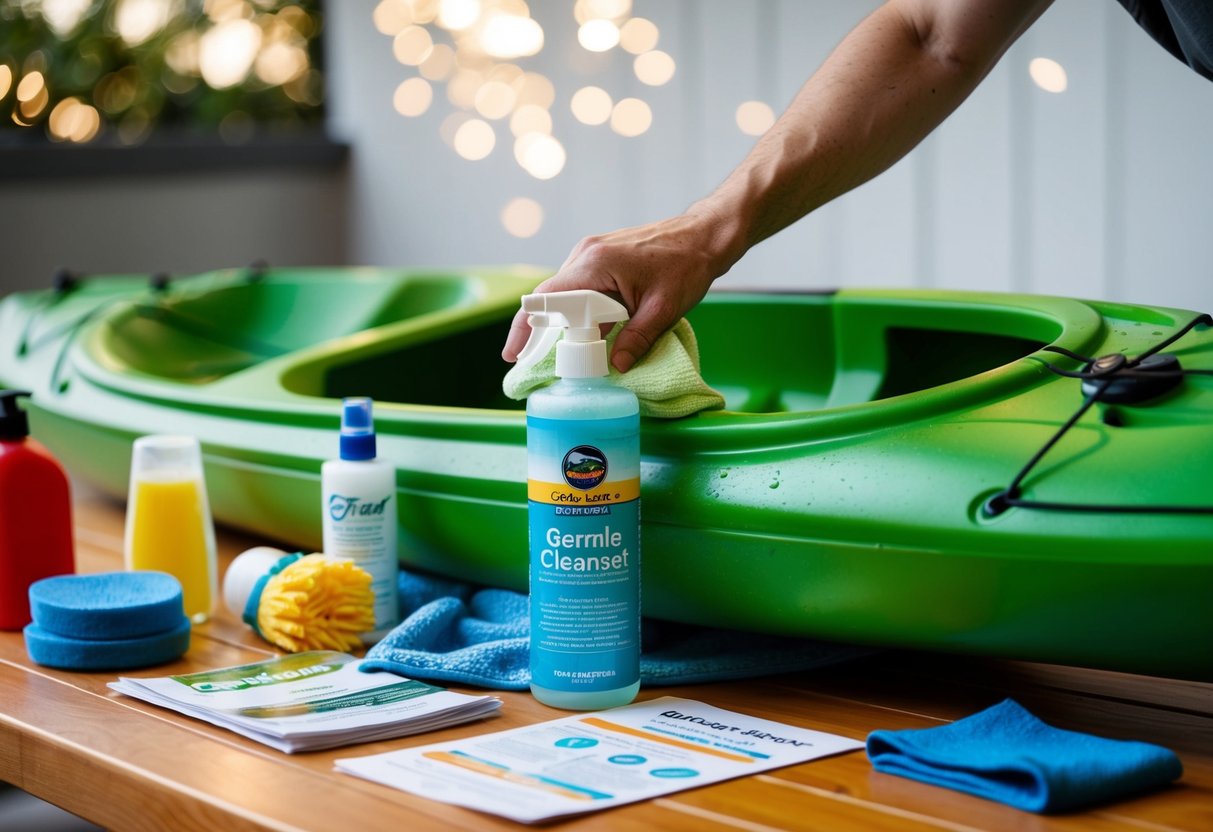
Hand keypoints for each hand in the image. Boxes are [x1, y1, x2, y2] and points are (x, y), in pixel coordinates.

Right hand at [502, 210, 736, 371]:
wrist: (704, 236)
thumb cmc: (688, 266)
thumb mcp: (664, 309)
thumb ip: (637, 339)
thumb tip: (614, 367)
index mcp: (595, 264)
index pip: (547, 299)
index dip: (526, 328)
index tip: (514, 355)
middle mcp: (586, 254)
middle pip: (550, 297)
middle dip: (537, 330)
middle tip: (526, 362)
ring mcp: (591, 252)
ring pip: (564, 293)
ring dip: (559, 322)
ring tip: (553, 354)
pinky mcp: (601, 257)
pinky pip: (578, 287)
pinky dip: (575, 311)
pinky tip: (581, 333)